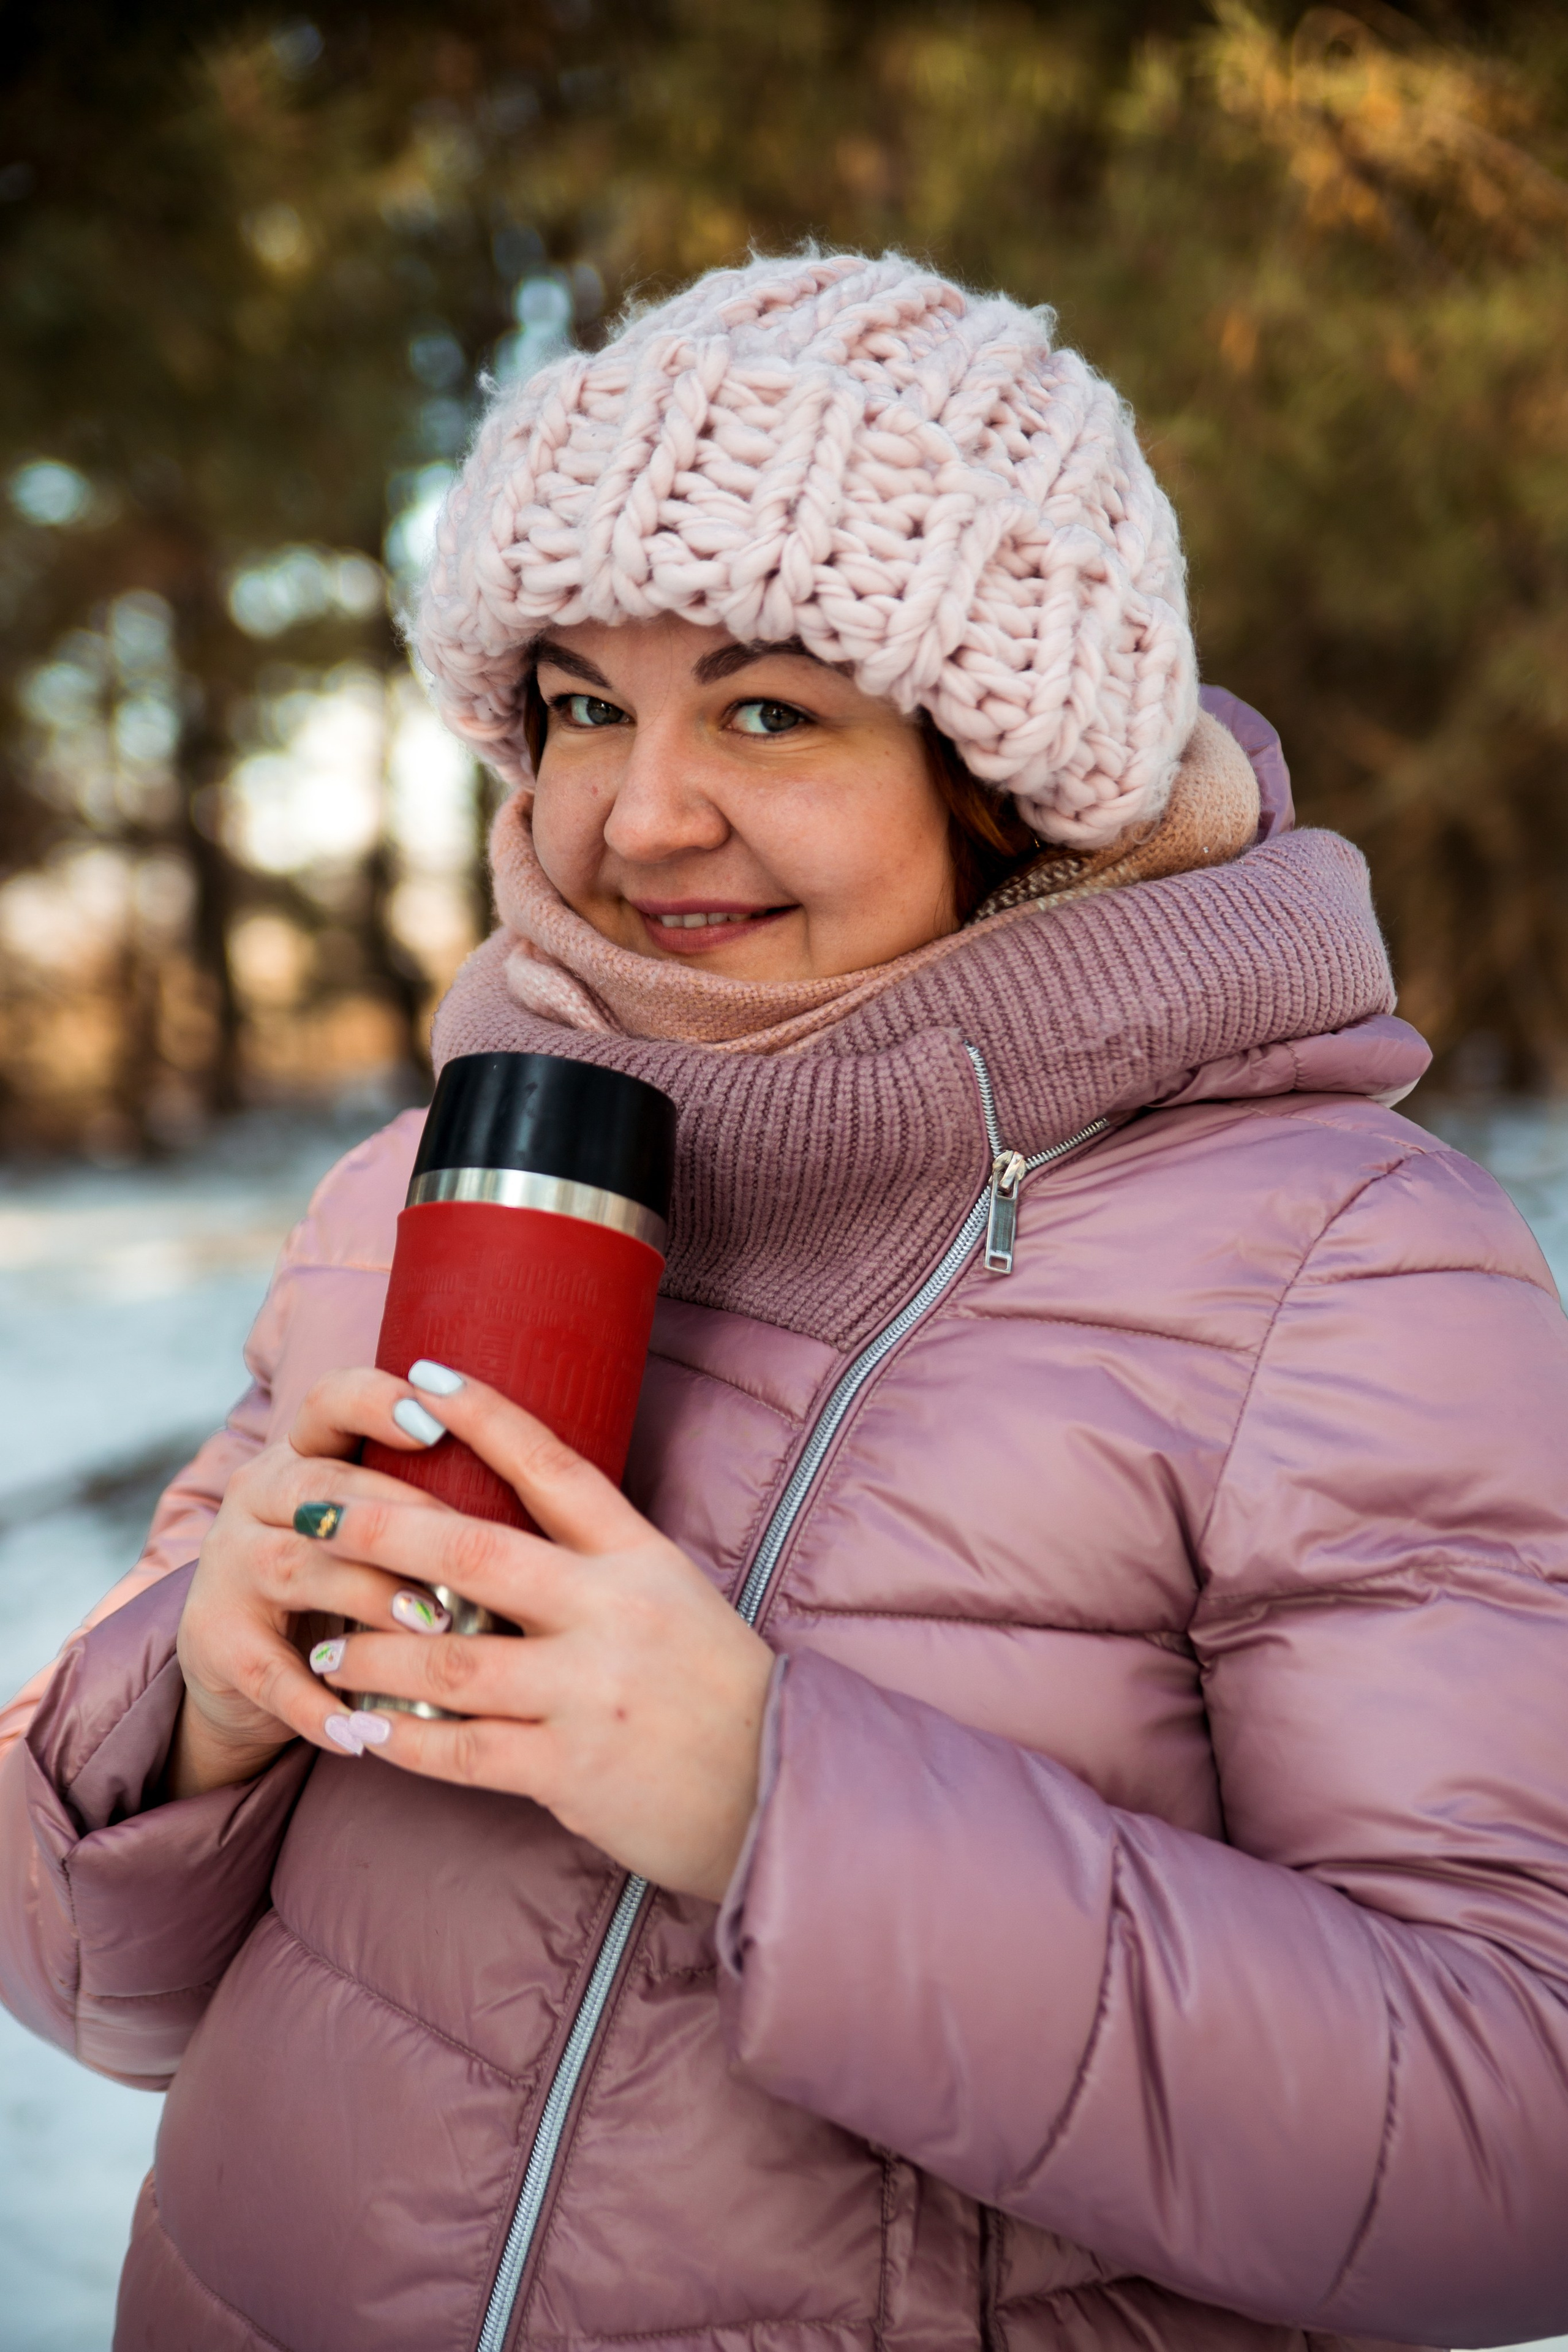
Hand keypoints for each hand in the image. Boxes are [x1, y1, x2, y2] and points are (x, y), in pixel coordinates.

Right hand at [168, 1369, 460, 1800]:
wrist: (248, 1671)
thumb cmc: (346, 1583)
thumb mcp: (379, 1530)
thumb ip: (431, 1503)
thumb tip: (540, 1499)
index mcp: (303, 1453)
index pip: (330, 1400)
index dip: (379, 1403)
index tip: (437, 1423)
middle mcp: (256, 1496)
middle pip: (322, 1487)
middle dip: (399, 1520)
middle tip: (468, 1560)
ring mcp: (228, 1568)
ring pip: (296, 1567)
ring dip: (368, 1598)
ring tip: (432, 1630)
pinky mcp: (216, 1643)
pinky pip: (268, 1673)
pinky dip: (316, 1704)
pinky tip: (362, 1732)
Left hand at [307, 1368, 774, 1902]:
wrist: (778, 1791)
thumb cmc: (717, 1692)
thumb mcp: (674, 1600)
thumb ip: (595, 1570)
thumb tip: (496, 1544)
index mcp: (640, 1559)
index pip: (553, 1467)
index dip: (485, 1416)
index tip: (421, 1376)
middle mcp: (612, 1614)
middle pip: (473, 1555)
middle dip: (379, 1530)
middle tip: (311, 1514)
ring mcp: (589, 1692)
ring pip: (446, 1658)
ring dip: (369, 1651)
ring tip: (323, 1644)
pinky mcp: (571, 1770)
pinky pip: (461, 1751)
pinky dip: (402, 1741)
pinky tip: (363, 1732)